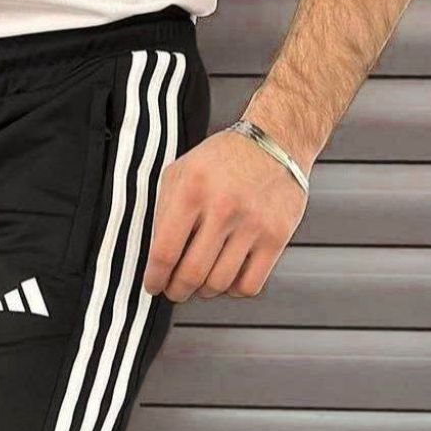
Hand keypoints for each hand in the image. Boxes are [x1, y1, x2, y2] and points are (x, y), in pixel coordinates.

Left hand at [143, 128, 308, 301]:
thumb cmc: (223, 159)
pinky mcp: (277, 235)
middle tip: (175, 289)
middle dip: (177, 290)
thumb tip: (154, 259)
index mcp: (193, 190)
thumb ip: (163, 213)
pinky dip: (233, 290)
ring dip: (204, 291)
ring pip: (219, 284)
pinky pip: (249, 285)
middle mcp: (223, 206)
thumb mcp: (180, 172)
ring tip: (202, 280)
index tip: (153, 285)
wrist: (277, 139)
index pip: (164, 253)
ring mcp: (253, 223)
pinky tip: (228, 276)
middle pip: (191, 274)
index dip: (155, 278)